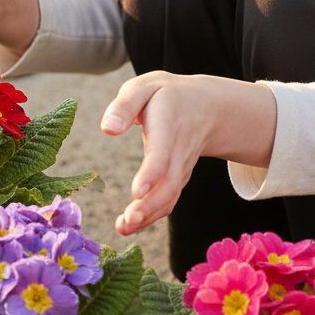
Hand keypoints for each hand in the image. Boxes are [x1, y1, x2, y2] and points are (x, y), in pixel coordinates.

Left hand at [99, 72, 276, 236]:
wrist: (207, 107)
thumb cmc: (165, 95)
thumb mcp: (144, 86)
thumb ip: (125, 105)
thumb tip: (107, 129)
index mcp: (168, 124)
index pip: (162, 152)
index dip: (152, 173)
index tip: (137, 191)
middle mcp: (178, 150)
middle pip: (167, 182)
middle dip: (149, 204)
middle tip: (128, 220)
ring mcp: (181, 167)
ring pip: (169, 196)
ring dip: (148, 215)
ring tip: (123, 227)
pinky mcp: (177, 178)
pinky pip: (168, 200)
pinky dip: (152, 215)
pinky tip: (130, 225)